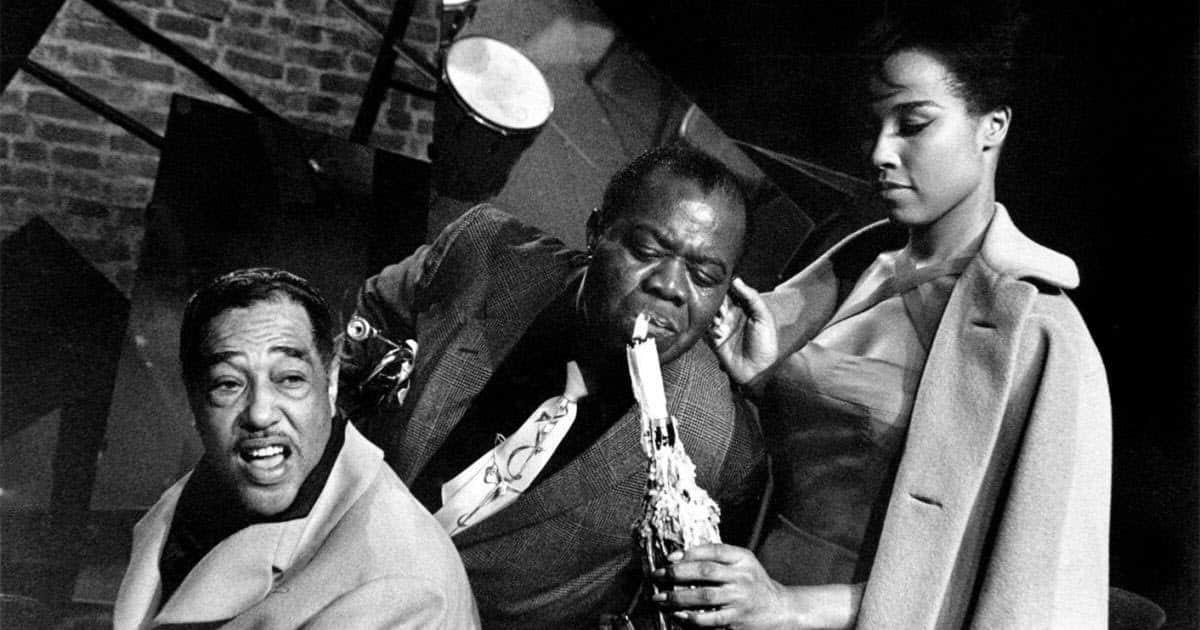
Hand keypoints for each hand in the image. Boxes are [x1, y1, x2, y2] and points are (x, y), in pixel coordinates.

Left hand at [653, 544, 861, 629]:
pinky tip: (678, 616)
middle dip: (677, 574)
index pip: (713, 550)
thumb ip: (718, 556)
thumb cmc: (753, 582)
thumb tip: (679, 556)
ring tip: (660, 598)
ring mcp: (740, 600)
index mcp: (743, 558)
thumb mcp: (743, 562)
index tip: (669, 558)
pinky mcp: (737, 621)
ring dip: (678, 598)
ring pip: (704, 596)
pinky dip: (692, 618)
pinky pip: (710, 620)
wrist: (779, 609)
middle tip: (657, 576)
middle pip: (705, 572)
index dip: (689, 552)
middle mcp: (743, 577)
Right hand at [708, 278, 777, 385]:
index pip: (730, 292)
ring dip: (713, 315)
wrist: (759, 371)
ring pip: (709, 314)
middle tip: (722, 309)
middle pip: (717, 301)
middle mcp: (731, 316)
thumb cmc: (766, 344)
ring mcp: (722, 327)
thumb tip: (736, 279)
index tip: (719, 282)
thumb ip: (751, 297)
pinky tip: (718, 332)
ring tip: (721, 322)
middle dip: (717, 302)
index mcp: (744, 308)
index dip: (724, 287)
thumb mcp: (764, 317)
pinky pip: (705, 329)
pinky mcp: (714, 340)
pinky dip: (709, 328)